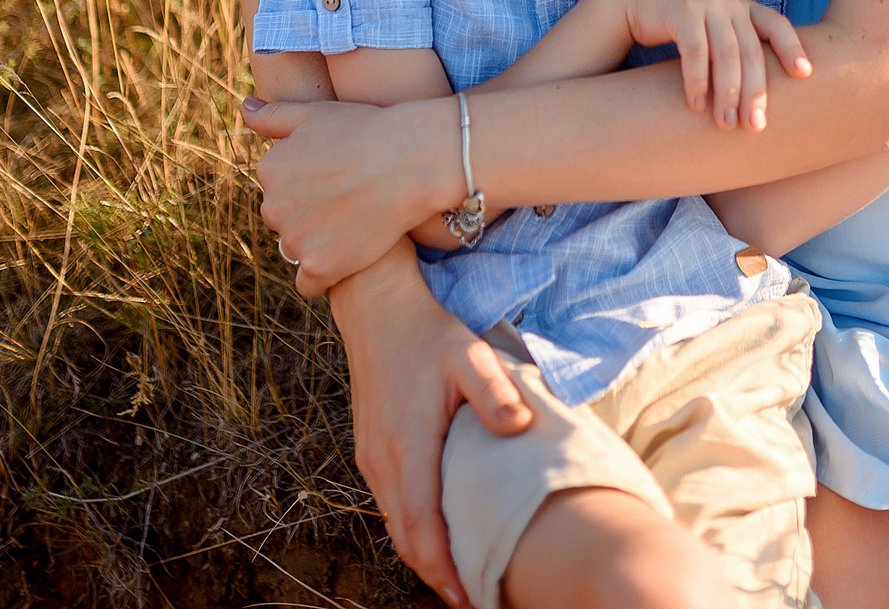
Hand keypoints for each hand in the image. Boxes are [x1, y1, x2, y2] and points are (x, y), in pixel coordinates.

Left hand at [241, 95, 451, 294]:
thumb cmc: (369, 131)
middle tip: (348, 202)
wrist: (413, 161)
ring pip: (297, 251)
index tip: (337, 180)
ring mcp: (295, 239)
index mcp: (270, 170)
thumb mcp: (316, 113)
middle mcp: (273, 206)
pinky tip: (349, 257)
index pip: (279, 189)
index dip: (309, 186)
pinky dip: (326, 274)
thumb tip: (246, 109)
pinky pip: (310, 283)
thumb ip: (274, 115)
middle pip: (285, 221)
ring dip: (318, 244)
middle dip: (309, 216)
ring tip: (354, 225)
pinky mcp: (320, 266)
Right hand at [326, 245, 532, 608]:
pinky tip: (437, 534)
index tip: (467, 596)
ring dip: (423, 553)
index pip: (421, 526)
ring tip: (460, 576)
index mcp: (407, 445)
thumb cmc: (427, 333)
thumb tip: (518, 427)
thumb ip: (494, 393)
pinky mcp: (370, 450)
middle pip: (404, 537)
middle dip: (435, 573)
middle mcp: (382, 460)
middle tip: (471, 597)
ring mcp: (371, 457)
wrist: (376, 307)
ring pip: (395, 524)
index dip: (443, 567)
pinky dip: (412, 530)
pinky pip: (390, 504)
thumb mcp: (469, 355)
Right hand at [605, 0, 809, 130]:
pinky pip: (694, 51)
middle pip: (751, 51)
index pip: (777, 25)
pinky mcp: (680, 11)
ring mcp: (705, 4)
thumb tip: (760, 96)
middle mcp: (729, 3)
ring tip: (727, 124)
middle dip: (756, 92)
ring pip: (726, 53)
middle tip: (756, 126)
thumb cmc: (681, 22)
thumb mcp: (714, 29)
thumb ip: (735, 48)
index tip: (805, 75)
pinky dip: (697, 81)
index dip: (792, 48)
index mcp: (743, 8)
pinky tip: (697, 105)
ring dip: (728, 93)